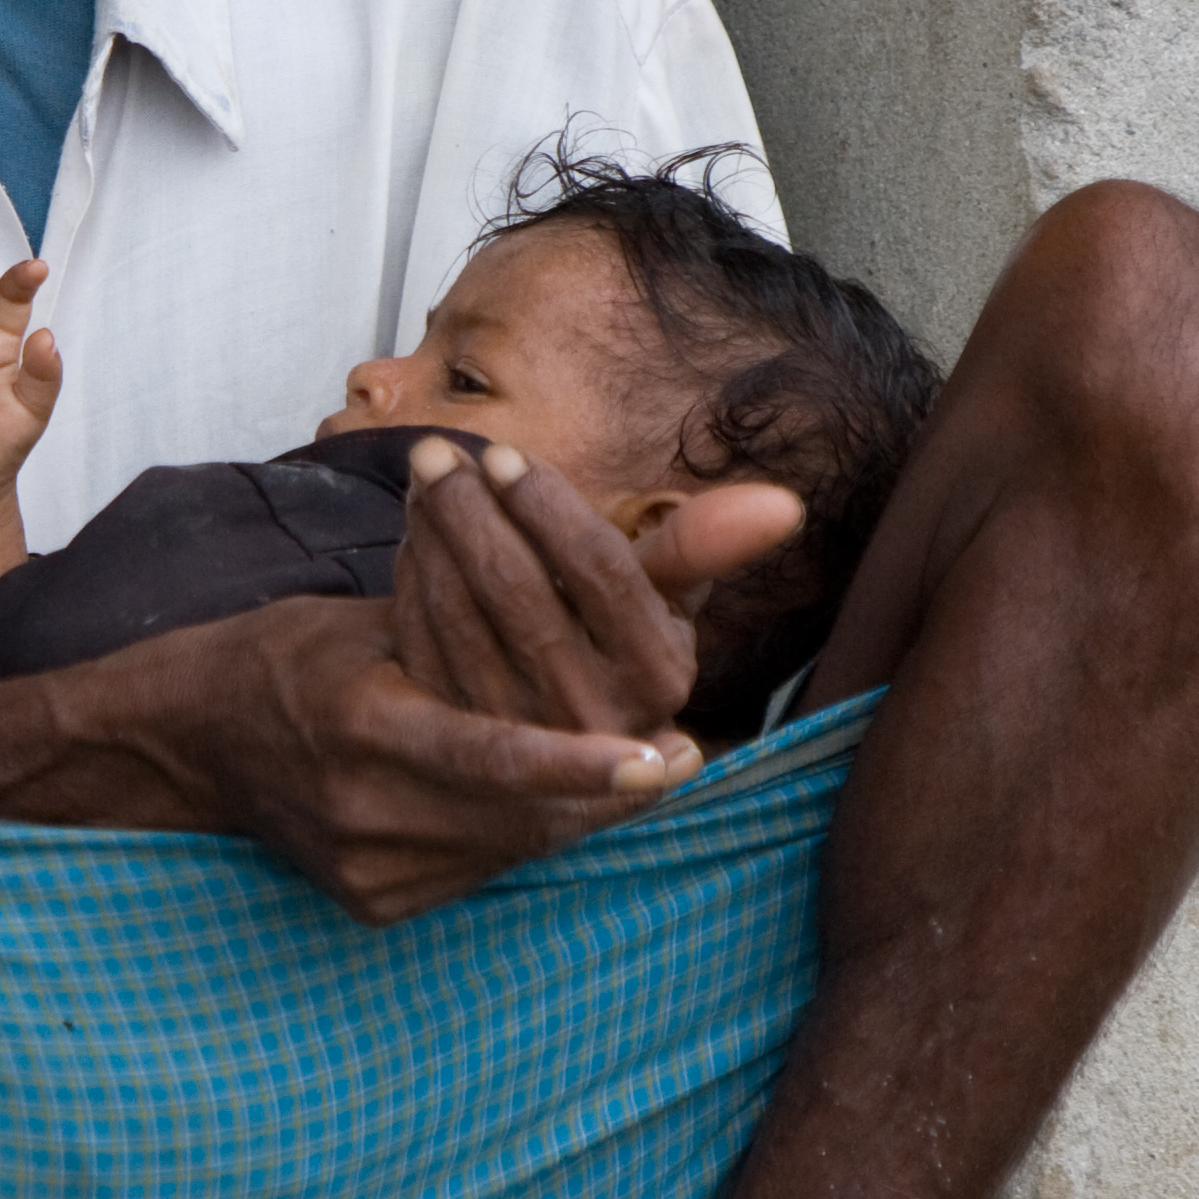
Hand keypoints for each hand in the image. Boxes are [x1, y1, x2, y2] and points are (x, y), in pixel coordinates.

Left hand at [390, 441, 805, 735]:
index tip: (508, 456)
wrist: (560, 744)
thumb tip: (786, 501)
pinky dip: (412, 586)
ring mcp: (522, 740)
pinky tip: (412, 536)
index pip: (602, 575)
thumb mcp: (665, 603)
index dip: (550, 509)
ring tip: (423, 479)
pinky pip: (424, 651)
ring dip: (436, 538)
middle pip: (522, 595)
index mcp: (658, 676)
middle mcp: (593, 717)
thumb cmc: (617, 647)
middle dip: (474, 512)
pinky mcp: (462, 745)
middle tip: (437, 452)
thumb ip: (704, 546)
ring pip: (464, 619)